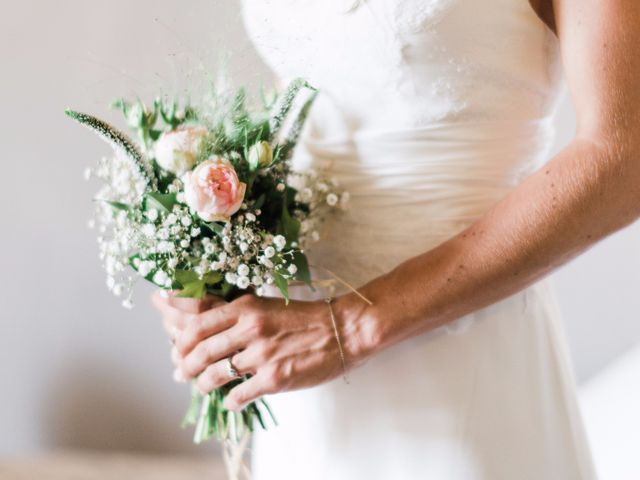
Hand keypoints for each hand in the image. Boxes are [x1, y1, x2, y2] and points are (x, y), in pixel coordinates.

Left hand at [152, 292, 372, 410]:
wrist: (343, 331)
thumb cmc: (305, 317)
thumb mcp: (266, 305)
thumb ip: (235, 312)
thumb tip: (202, 321)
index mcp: (246, 306)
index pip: (196, 320)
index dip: (178, 336)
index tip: (173, 347)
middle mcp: (249, 328)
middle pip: (198, 349)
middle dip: (183, 365)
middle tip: (180, 372)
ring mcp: (262, 355)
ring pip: (214, 374)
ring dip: (202, 384)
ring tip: (202, 386)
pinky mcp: (275, 379)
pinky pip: (239, 395)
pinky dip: (230, 402)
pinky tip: (232, 402)